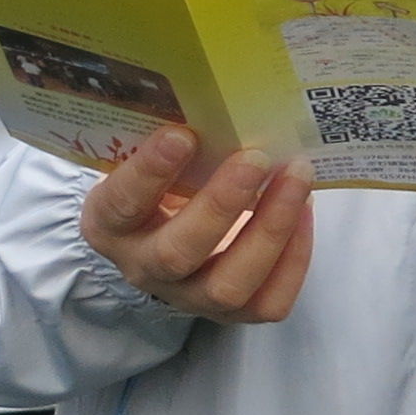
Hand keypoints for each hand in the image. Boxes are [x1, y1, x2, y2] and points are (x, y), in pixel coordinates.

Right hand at [81, 127, 315, 322]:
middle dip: (221, 204)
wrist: (163, 234)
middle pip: (178, 253)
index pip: (123, 204)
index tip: (182, 135)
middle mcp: (144, 268)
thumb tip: (223, 100)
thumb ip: (174, 141)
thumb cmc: (162, 183)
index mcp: (111, 223)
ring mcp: (188, 298)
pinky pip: (268, 303)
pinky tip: (304, 211)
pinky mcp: (232, 314)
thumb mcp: (151, 160)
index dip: (150, 172)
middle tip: (256, 157)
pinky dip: (295, 258)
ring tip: (297, 177)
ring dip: (270, 229)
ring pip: (228, 286)